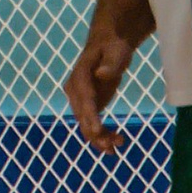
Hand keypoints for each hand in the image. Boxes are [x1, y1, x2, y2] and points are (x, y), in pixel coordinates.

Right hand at [64, 15, 140, 154]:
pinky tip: (114, 145)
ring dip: (99, 139)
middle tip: (113, 146)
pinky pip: (91, 125)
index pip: (84, 99)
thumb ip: (110, 64)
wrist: (108, 45)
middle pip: (82, 116)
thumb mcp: (116, 52)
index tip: (98, 130)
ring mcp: (80, 100)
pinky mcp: (88, 106)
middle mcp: (75, 90)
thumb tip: (101, 74)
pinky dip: (101, 136)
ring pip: (85, 125)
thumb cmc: (113, 46)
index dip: (90, 116)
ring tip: (116, 147)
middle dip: (96, 133)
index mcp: (79, 76)